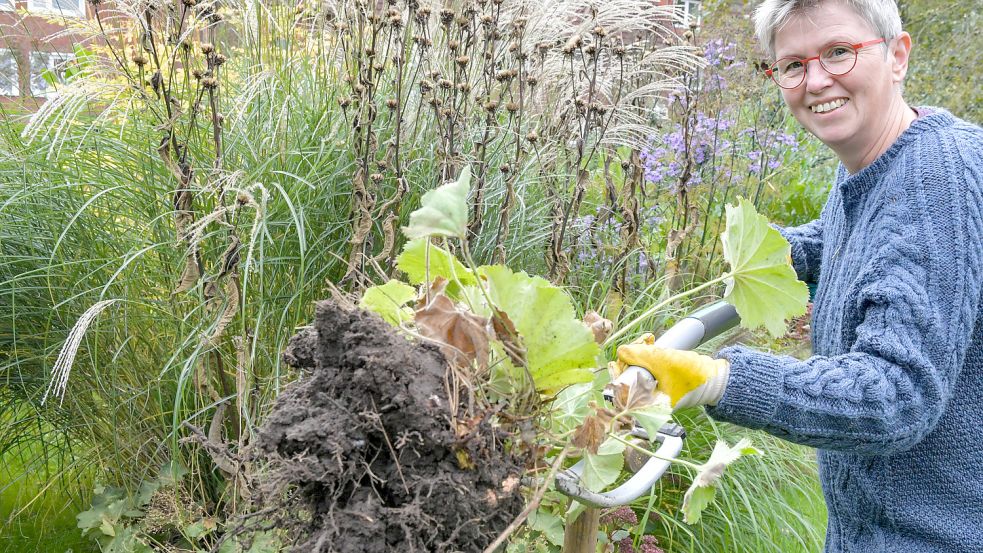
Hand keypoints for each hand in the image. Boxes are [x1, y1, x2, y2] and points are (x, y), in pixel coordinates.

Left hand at [615, 334, 729, 408]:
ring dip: (639, 351)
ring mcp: (654, 390)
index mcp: (647, 404)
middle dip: (631, 355)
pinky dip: (647, 354)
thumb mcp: (664, 361)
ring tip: (648, 339)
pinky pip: (646, 366)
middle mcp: (648, 399)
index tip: (623, 356)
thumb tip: (621, 351)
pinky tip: (650, 342)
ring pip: (636, 368)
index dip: (619, 370)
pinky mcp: (659, 380)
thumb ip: (641, 355)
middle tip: (641, 342)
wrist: (715, 376)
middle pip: (628, 375)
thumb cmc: (693, 376)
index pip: (622, 389)